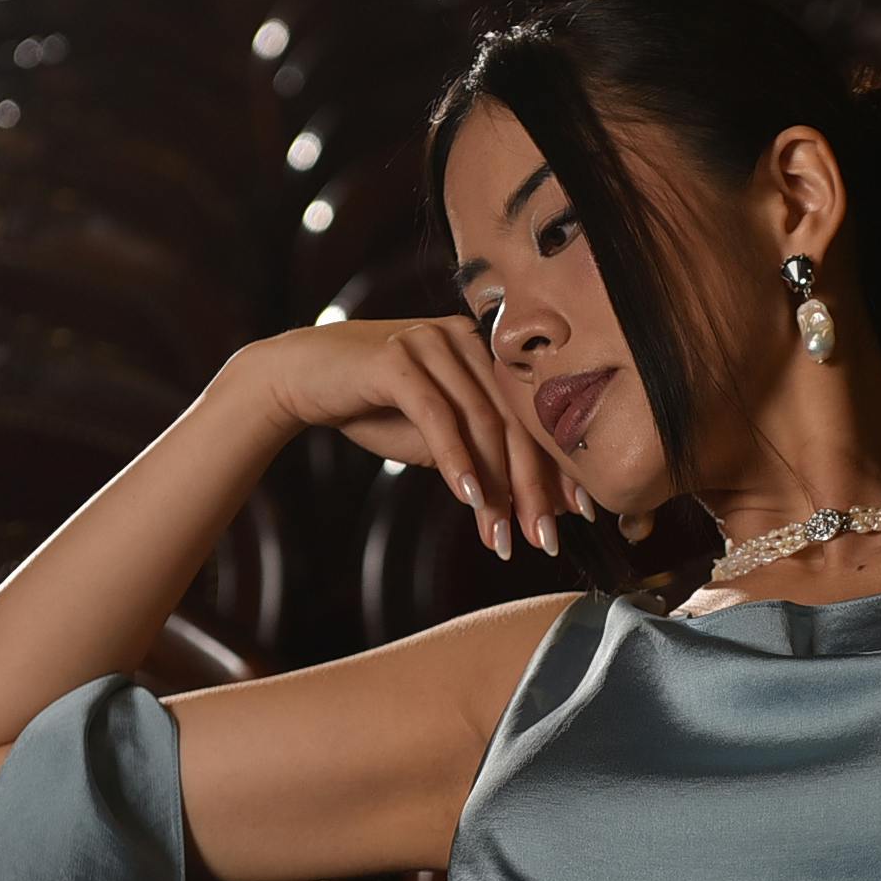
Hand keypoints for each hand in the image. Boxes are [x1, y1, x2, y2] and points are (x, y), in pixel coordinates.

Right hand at [238, 318, 599, 562]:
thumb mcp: (439, 438)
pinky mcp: (396, 358)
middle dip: (534, 488)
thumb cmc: (375, 408)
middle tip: (546, 540)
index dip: (559, 465)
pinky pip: (437, 415)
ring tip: (503, 536)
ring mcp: (432, 343)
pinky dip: (456, 460)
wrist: (300, 379)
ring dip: (496, 487)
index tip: (581, 514)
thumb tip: (546, 504)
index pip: (534, 415)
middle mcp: (466, 340)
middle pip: (515, 421)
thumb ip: (485, 458)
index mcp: (486, 353)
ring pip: (482, 422)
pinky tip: (469, 499)